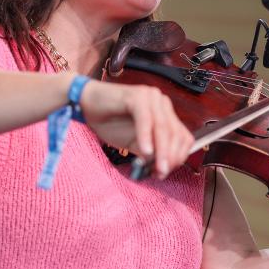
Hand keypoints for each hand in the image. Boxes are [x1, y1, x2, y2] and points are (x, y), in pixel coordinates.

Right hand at [78, 79, 193, 178]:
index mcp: (165, 113)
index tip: (165, 172)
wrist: (85, 105)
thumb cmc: (110, 122)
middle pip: (175, 133)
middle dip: (170, 156)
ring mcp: (150, 97)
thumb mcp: (134, 143)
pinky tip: (143, 151)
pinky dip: (146, 137)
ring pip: (163, 127)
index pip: (183, 137)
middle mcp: (161, 102)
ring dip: (161, 150)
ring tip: (156, 167)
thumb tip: (163, 169)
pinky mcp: (137, 95)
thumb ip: (150, 153)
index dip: (178, 156)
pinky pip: (146, 119)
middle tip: (161, 173)